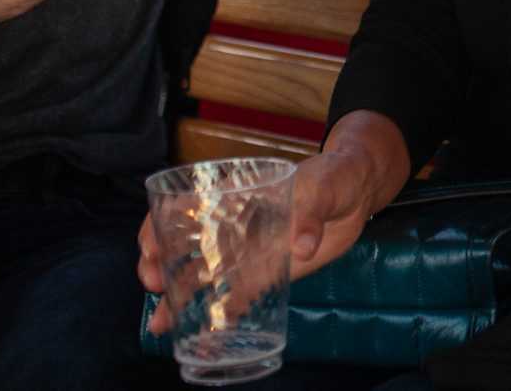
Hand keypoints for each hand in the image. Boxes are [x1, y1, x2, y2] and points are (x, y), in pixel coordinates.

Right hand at [141, 113, 403, 333]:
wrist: (359, 191)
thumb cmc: (335, 173)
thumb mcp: (324, 184)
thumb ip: (312, 211)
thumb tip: (302, 245)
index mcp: (236, 194)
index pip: (184, 206)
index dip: (158, 224)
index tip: (151, 246)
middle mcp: (233, 225)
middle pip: (184, 246)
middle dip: (159, 266)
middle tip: (154, 285)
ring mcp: (248, 251)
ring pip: (204, 277)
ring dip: (178, 299)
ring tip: (161, 324)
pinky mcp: (268, 273)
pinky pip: (238, 296)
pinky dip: (220, 315)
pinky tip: (202, 337)